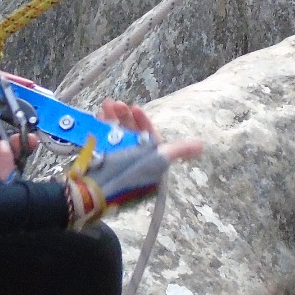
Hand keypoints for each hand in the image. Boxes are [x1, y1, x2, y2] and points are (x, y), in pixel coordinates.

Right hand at [66, 100, 202, 227]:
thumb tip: (201, 146)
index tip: (135, 108)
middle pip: (131, 134)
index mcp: (148, 164)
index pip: (149, 139)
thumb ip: (177, 151)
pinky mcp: (99, 162)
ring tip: (105, 106)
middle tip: (116, 104)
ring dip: (112, 118)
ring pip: (115, 135)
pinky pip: (102, 141)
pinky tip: (97, 117)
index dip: (143, 122)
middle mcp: (133, 163)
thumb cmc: (127, 174)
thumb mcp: (155, 160)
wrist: (94, 191)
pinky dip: (100, 128)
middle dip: (125, 117)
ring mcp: (115, 162)